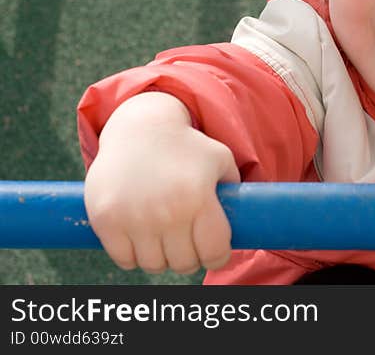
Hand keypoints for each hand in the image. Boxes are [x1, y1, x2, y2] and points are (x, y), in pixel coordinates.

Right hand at [84, 93, 239, 274]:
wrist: (140, 127)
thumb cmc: (187, 145)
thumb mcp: (221, 158)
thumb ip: (237, 189)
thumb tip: (250, 218)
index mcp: (199, 198)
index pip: (214, 253)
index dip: (217, 257)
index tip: (214, 253)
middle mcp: (167, 211)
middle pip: (183, 264)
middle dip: (190, 257)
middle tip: (188, 244)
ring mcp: (133, 217)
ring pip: (153, 265)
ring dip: (161, 257)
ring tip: (165, 240)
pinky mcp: (105, 219)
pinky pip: (123, 259)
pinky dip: (132, 256)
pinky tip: (141, 239)